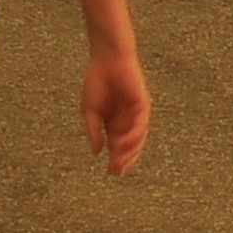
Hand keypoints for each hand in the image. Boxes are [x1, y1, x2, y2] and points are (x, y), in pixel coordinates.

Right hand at [82, 44, 151, 175]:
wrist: (106, 60)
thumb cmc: (97, 82)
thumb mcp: (90, 111)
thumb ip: (93, 131)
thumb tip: (96, 152)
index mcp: (114, 123)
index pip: (118, 147)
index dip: (116, 160)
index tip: (111, 172)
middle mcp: (127, 120)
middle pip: (129, 145)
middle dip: (124, 159)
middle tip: (117, 171)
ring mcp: (136, 113)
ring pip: (137, 138)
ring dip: (130, 151)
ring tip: (121, 161)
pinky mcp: (142, 104)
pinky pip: (141, 124)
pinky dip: (133, 135)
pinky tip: (123, 143)